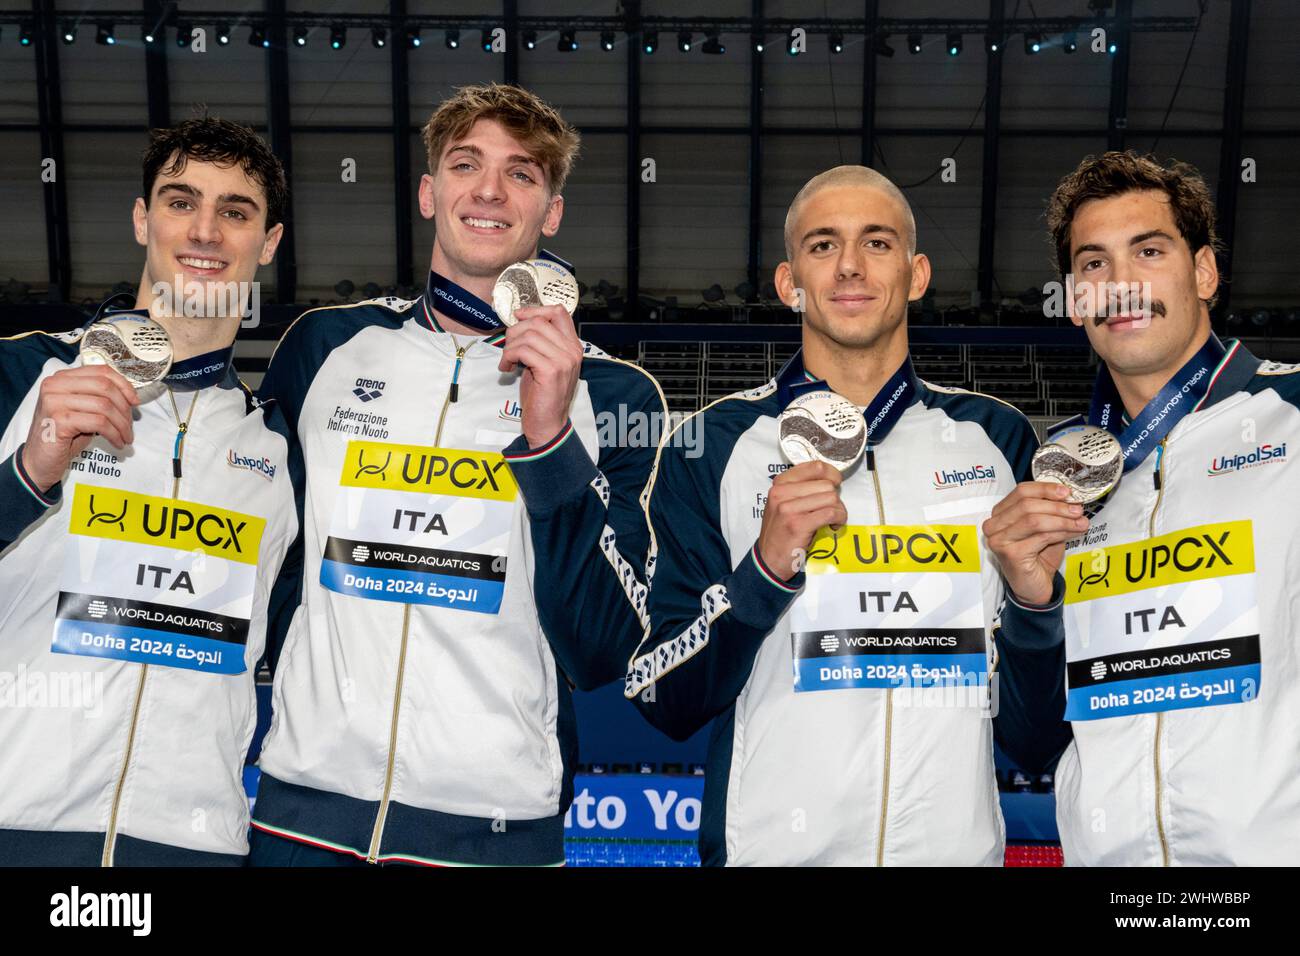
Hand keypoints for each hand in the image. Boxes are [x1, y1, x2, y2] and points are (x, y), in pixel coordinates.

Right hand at [21, 365, 138, 492]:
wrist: (40, 460)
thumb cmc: (65, 436)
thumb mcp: (83, 411)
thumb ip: (99, 398)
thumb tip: (130, 397)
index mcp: (62, 378)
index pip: (101, 371)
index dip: (123, 385)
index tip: (135, 401)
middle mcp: (55, 385)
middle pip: (105, 386)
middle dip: (124, 408)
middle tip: (130, 426)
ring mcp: (54, 401)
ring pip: (104, 406)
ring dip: (122, 425)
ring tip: (126, 437)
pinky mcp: (59, 419)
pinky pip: (99, 423)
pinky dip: (114, 434)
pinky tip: (117, 442)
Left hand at [497, 305, 581, 447]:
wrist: (548, 424)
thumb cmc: (543, 395)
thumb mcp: (544, 363)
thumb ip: (540, 343)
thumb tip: (520, 323)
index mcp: (573, 347)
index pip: (559, 312)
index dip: (535, 309)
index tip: (518, 317)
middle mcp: (572, 351)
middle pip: (539, 321)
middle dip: (516, 331)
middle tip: (508, 347)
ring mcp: (563, 360)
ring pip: (529, 335)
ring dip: (510, 345)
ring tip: (507, 360)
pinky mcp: (551, 371)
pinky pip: (523, 350)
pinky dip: (509, 356)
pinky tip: (507, 368)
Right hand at [757, 460, 847, 580]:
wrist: (768, 559)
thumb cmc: (780, 531)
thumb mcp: (783, 503)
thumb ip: (801, 488)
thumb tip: (831, 479)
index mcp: (780, 483)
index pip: (816, 467)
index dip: (832, 475)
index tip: (835, 486)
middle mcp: (781, 493)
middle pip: (826, 484)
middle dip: (835, 498)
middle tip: (830, 511)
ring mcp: (788, 509)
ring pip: (831, 498)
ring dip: (839, 510)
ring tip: (832, 520)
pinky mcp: (798, 524)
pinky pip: (831, 513)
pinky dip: (839, 519)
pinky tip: (833, 526)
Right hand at [982, 481, 1087, 605]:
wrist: (1033, 588)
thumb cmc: (1038, 557)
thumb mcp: (1044, 528)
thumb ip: (1050, 512)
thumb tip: (1070, 499)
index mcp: (1000, 514)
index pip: (1021, 491)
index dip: (1045, 489)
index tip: (1067, 492)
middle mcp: (993, 525)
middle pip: (1027, 504)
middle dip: (1057, 506)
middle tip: (1078, 510)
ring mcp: (999, 540)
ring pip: (1034, 520)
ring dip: (1062, 519)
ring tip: (1080, 522)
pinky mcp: (1010, 554)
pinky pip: (1040, 536)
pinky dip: (1061, 532)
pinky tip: (1073, 533)